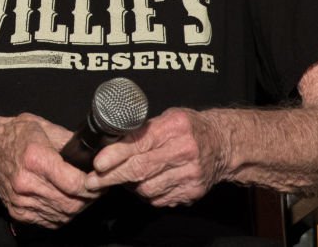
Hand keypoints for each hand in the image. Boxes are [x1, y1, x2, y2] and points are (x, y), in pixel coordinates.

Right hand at [0, 113, 99, 227]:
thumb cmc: (14, 136)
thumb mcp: (43, 126)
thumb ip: (68, 140)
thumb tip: (91, 148)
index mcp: (35, 159)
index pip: (72, 183)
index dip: (92, 183)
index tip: (99, 178)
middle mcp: (26, 183)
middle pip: (70, 202)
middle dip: (89, 197)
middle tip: (98, 187)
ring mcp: (21, 201)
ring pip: (63, 214)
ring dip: (79, 206)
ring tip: (85, 193)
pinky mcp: (19, 212)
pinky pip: (50, 220)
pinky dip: (64, 213)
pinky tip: (68, 200)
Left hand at [84, 108, 229, 206]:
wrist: (223, 144)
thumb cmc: (191, 128)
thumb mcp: (169, 118)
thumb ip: (144, 130)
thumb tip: (111, 143)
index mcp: (176, 127)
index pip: (140, 143)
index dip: (116, 155)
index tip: (98, 163)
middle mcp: (185, 151)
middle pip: (140, 169)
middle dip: (112, 177)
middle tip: (93, 180)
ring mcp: (190, 175)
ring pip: (147, 188)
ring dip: (130, 185)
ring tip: (125, 177)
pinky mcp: (192, 192)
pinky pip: (159, 199)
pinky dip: (147, 193)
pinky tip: (147, 183)